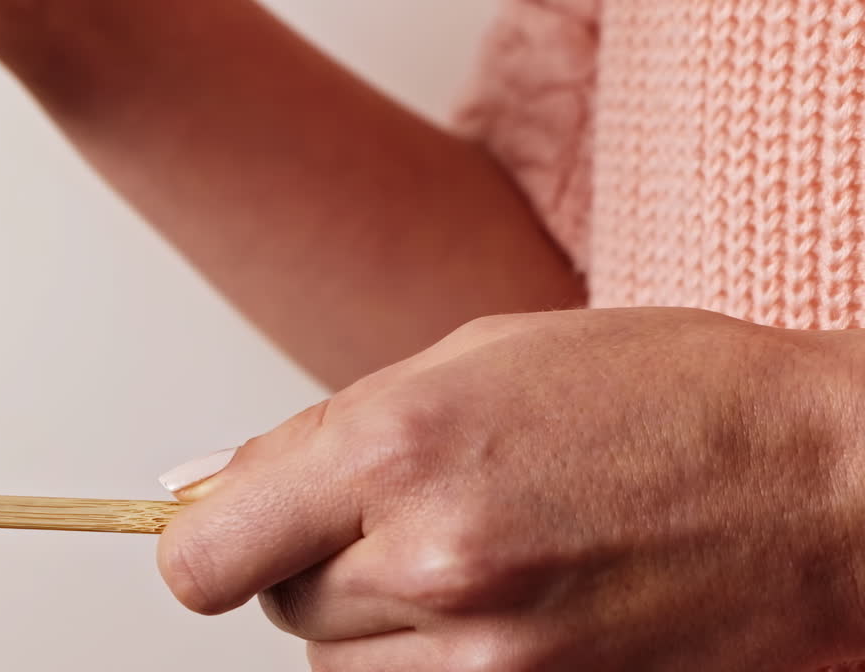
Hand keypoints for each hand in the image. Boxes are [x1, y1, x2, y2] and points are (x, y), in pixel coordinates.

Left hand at [157, 308, 864, 670]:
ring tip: (462, 552)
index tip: (221, 530)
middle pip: (278, 609)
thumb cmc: (661, 394)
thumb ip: (319, 434)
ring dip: (369, 620)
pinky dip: (424, 661)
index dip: (201, 544)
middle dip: (309, 562)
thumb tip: (198, 489)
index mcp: (398, 447)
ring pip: (338, 670)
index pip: (207, 553)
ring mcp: (488, 662)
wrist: (824, 483)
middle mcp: (431, 564)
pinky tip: (499, 599)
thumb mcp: (473, 359)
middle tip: (389, 513)